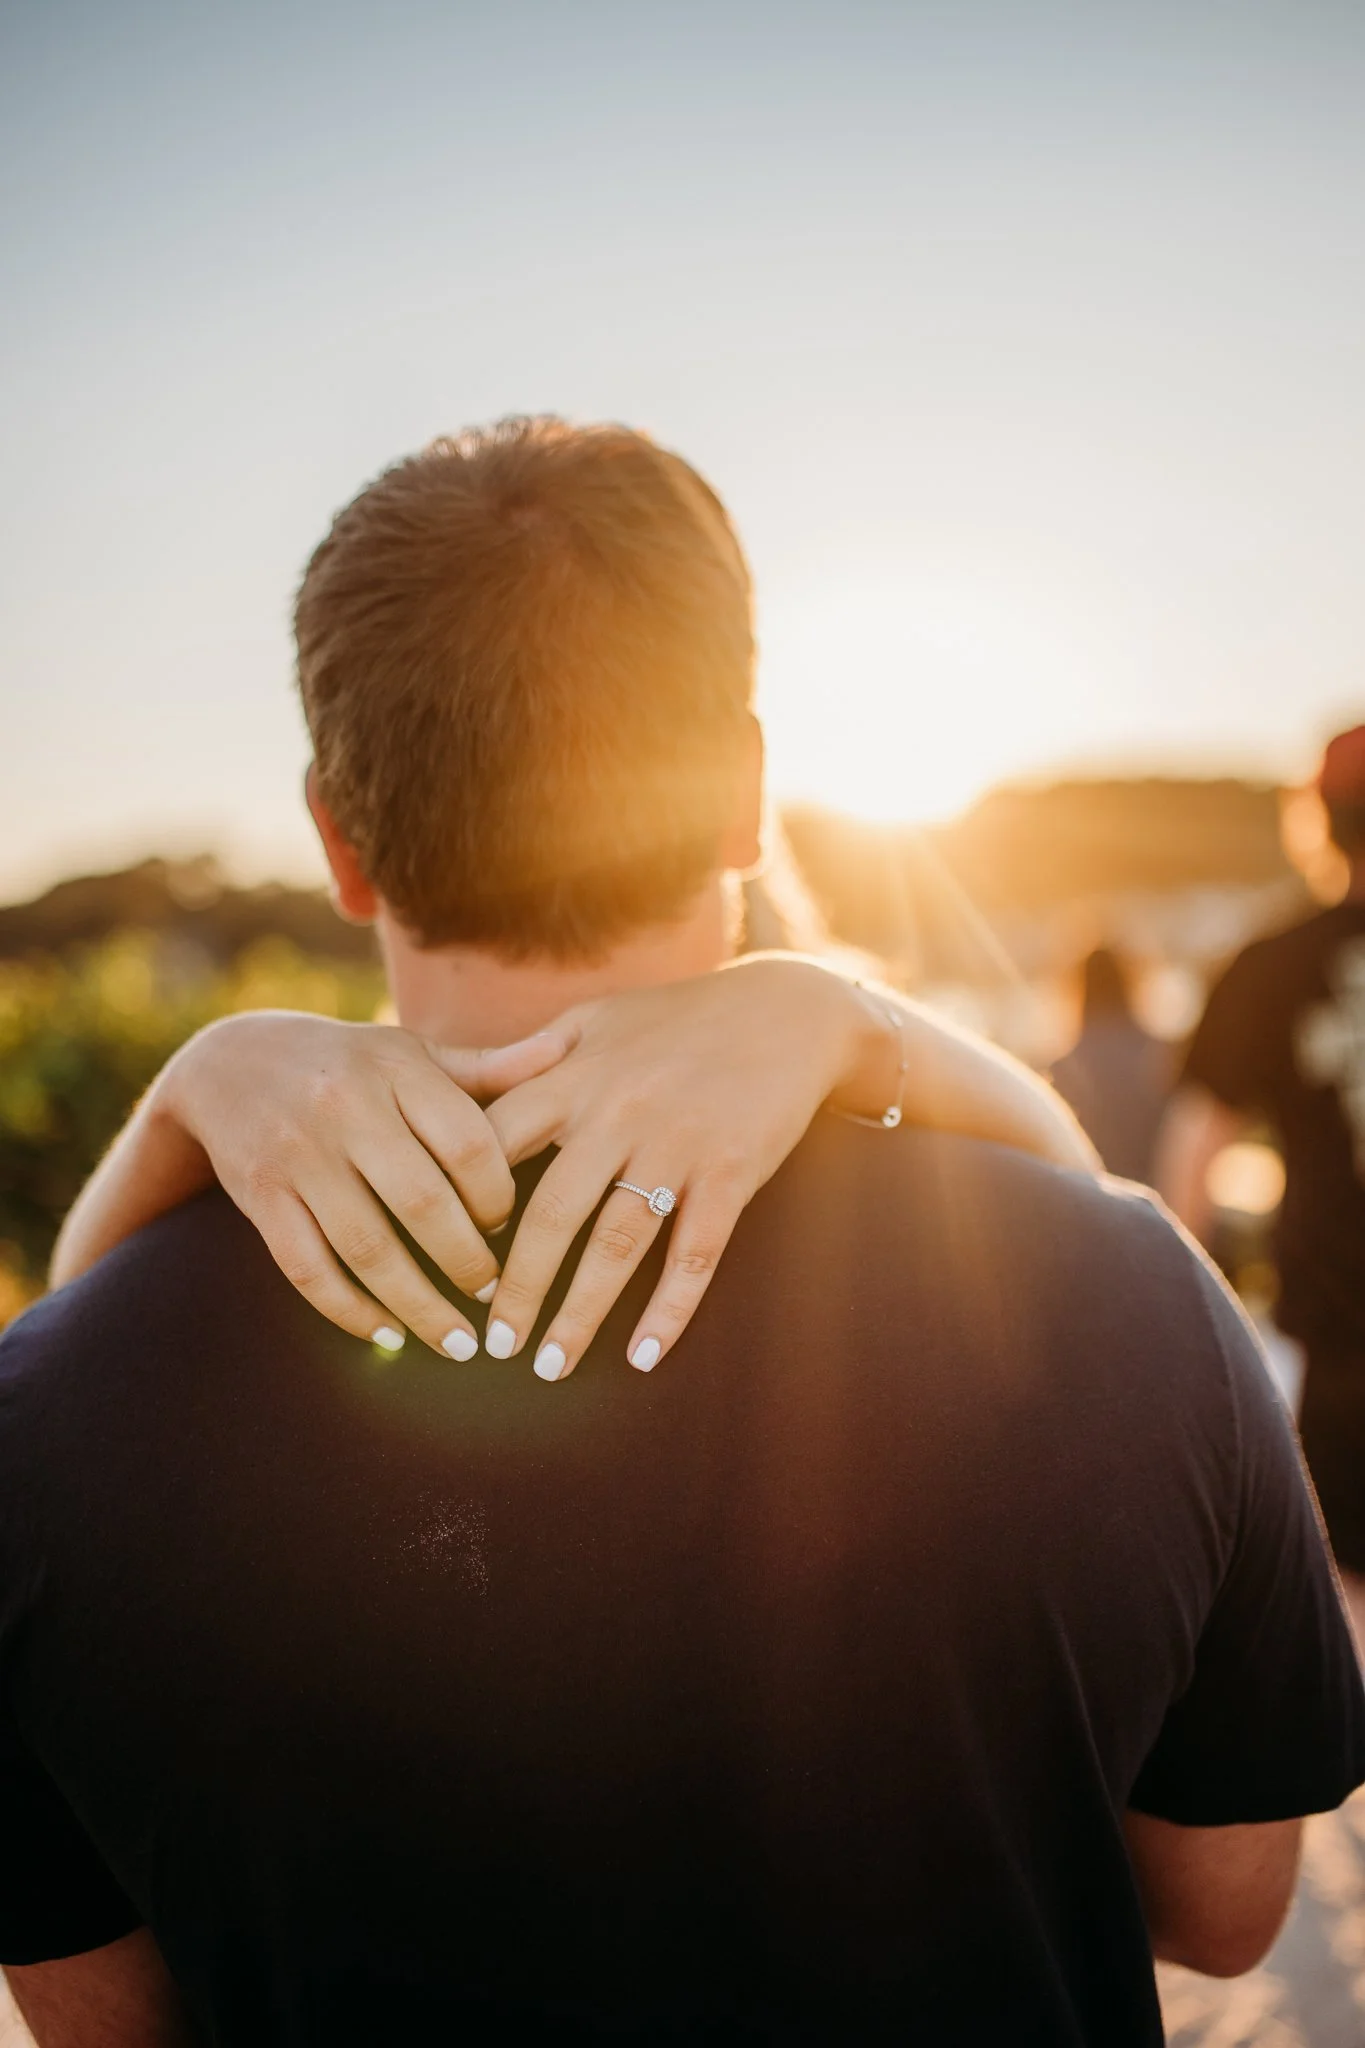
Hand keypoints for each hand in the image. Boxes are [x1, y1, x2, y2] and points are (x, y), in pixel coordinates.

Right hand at [155, 1012, 569, 1355]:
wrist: (228, 1063)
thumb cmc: (349, 1064)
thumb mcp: (413, 1053)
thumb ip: (490, 1067)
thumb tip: (570, 1051)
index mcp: (396, 1068)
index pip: (467, 1141)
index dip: (499, 1196)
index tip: (513, 1227)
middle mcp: (344, 1107)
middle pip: (422, 1202)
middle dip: (467, 1262)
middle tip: (496, 1297)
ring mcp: (298, 1155)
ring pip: (366, 1247)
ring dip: (418, 1306)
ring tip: (457, 1342)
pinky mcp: (259, 1196)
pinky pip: (307, 1268)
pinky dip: (349, 1311)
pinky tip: (386, 1335)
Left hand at [472, 958, 874, 1378]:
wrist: (787, 1013)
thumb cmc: (678, 1019)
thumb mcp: (596, 1020)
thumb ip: (530, 1058)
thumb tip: (458, 1089)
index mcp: (575, 1078)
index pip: (496, 1146)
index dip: (462, 1204)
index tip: (441, 1255)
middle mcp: (619, 1115)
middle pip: (552, 1212)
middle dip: (517, 1286)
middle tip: (492, 1343)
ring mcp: (678, 1147)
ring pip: (618, 1244)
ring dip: (580, 1312)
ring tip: (550, 1366)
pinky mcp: (731, 1173)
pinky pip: (696, 1253)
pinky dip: (670, 1309)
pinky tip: (644, 1355)